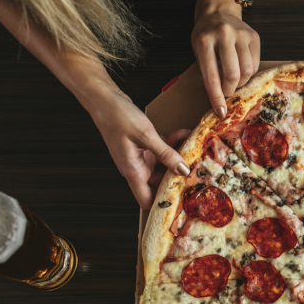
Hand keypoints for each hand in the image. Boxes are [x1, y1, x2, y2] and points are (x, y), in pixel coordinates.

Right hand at [89, 87, 191, 208]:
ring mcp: (142, 157)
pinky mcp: (146, 146)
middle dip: (178, 179)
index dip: (161, 205)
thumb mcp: (145, 135)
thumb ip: (165, 154)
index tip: (182, 203)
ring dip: (179, 158)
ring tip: (195, 151)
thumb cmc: (117, 117)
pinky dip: (174, 144)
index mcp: (133, 171)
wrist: (104, 98)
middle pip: (161, 183)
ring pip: (166, 165)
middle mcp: (137, 167)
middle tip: (198, 174)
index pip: (146, 200)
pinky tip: (184, 135)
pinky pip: (163, 150)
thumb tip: (183, 170)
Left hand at [193, 0, 260, 118]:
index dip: (216, 97)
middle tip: (226, 93)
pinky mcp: (254, 37)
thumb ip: (208, 72)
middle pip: (232, 75)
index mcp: (204, 41)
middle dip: (230, 90)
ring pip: (247, 71)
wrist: (218, 12)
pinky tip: (241, 69)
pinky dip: (249, 73)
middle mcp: (224, 35)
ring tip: (234, 80)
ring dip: (241, 82)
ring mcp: (241, 34)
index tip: (220, 112)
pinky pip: (255, 64)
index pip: (211, 76)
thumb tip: (220, 101)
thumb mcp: (198, 51)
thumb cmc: (206, 36)